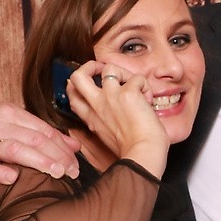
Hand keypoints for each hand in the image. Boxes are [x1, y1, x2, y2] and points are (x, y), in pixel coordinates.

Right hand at [0, 102, 79, 184]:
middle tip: (73, 172)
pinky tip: (13, 179)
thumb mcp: (13, 124)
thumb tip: (75, 145)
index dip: (63, 147)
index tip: (76, 164)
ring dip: (38, 161)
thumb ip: (43, 134)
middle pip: (34, 139)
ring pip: (15, 149)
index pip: (43, 130)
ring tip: (57, 173)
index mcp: (10, 113)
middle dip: (57, 156)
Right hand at [67, 62, 168, 176]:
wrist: (144, 154)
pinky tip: (148, 100)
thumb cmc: (133, 149)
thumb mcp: (108, 135)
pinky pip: (137, 78)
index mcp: (91, 118)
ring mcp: (110, 97)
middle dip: (89, 66)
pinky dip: (145, 86)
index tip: (91, 81)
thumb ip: (103, 120)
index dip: (76, 83)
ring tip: (135, 87)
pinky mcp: (128, 93)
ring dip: (125, 73)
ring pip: (108, 67)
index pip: (72, 95)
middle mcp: (97, 105)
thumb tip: (110, 106)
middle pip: (77, 76)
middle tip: (102, 69)